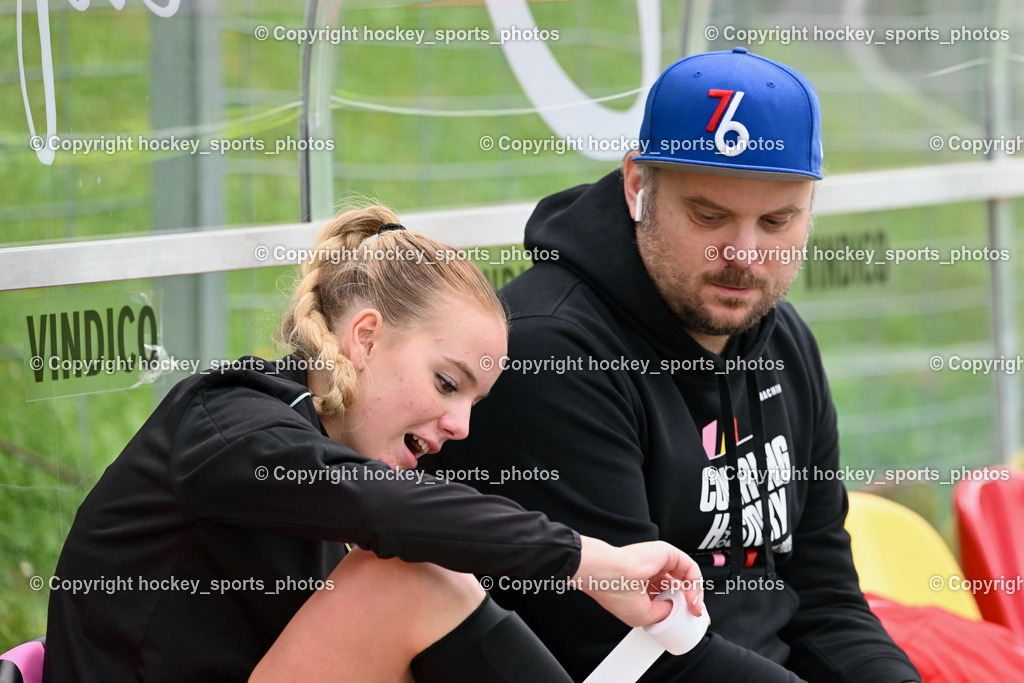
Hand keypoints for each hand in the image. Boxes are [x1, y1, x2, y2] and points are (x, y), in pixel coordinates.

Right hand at [572, 536, 705, 626]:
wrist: (608, 575)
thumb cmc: (615, 592)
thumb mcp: (643, 616)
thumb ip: (663, 613)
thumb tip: (676, 608)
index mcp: (644, 587)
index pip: (670, 596)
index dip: (683, 608)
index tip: (692, 619)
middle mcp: (653, 573)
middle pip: (682, 587)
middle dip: (694, 602)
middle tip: (697, 614)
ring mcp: (660, 563)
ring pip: (687, 577)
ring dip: (695, 594)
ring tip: (693, 607)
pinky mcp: (667, 553)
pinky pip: (689, 566)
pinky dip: (695, 582)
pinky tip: (691, 594)